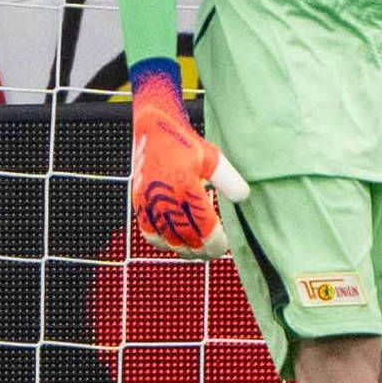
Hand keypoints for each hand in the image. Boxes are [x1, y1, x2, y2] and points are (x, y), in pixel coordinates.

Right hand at [125, 64, 248, 254]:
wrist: (153, 130)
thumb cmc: (185, 144)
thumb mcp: (213, 158)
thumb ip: (229, 179)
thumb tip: (243, 198)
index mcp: (186, 186)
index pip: (204, 226)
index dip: (215, 242)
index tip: (225, 246)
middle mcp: (165, 197)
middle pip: (186, 238)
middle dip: (202, 250)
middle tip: (213, 252)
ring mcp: (149, 202)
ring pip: (168, 240)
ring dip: (184, 249)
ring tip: (197, 249)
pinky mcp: (139, 203)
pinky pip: (150, 234)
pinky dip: (163, 243)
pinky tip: (176, 240)